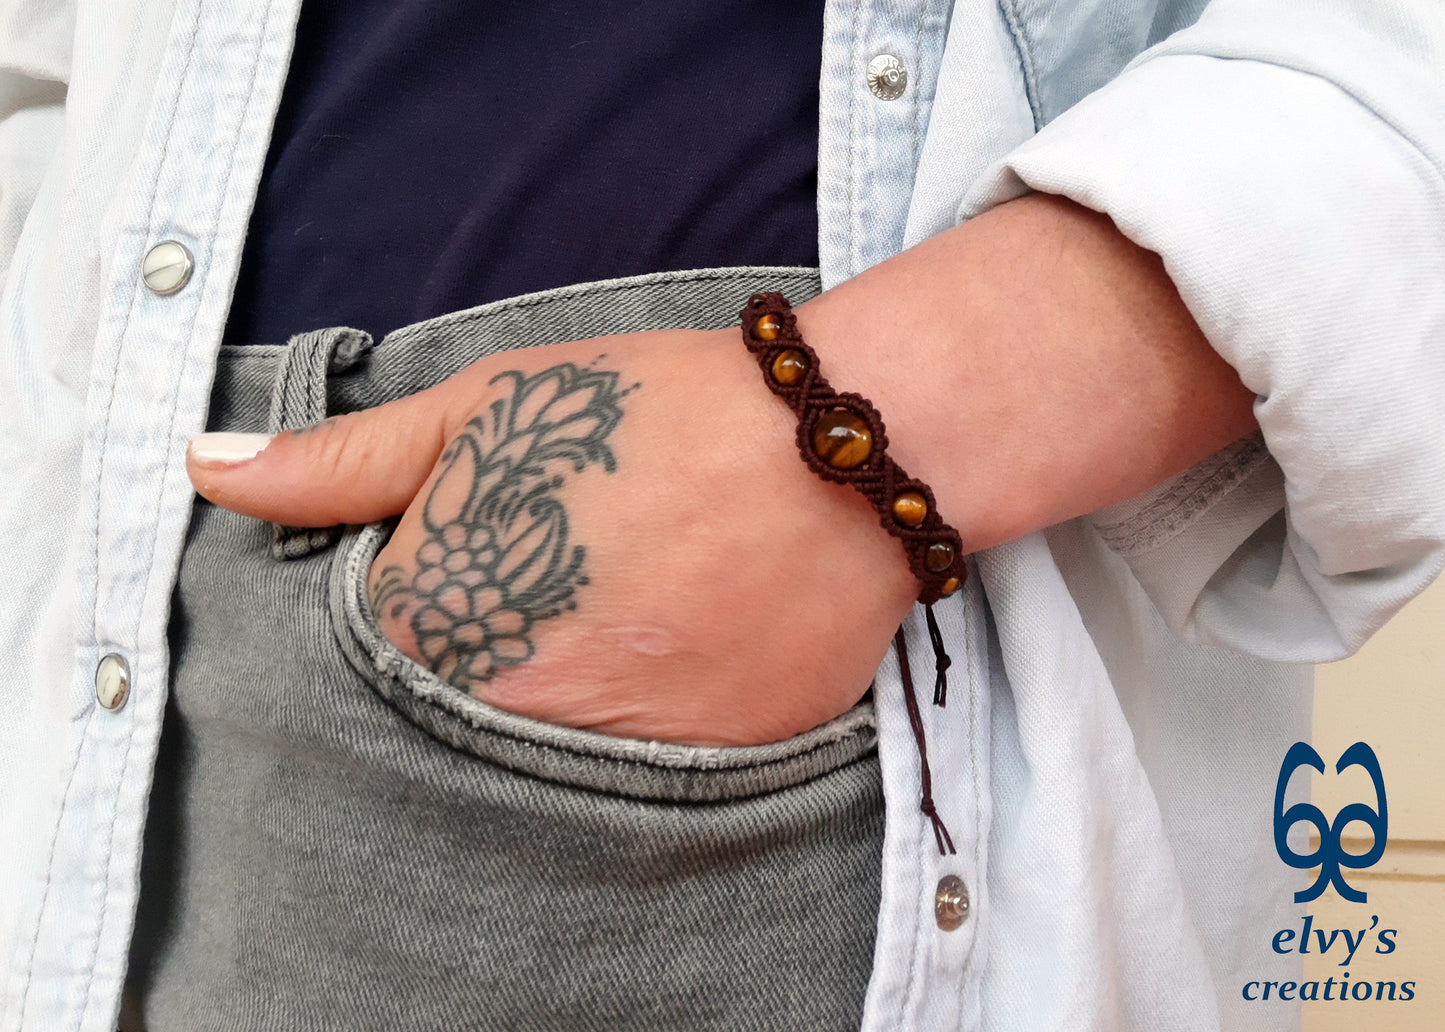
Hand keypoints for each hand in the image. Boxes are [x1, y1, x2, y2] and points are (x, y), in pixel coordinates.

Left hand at [190, 196, 1260, 744]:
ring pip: (544, 751)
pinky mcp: (700, 776)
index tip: (478, 555)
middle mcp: (504, 716)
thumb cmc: (654, 410)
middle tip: (571, 576)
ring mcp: (606, 758)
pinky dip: (647, 716)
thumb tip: (206, 470)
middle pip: (452, 714)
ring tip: (633, 604)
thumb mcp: (483, 406)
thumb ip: (338, 463)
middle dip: (489, 649)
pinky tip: (684, 641)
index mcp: (426, 625)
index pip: (364, 657)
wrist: (833, 447)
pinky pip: (640, 770)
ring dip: (568, 690)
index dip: (420, 599)